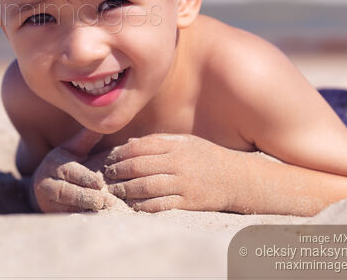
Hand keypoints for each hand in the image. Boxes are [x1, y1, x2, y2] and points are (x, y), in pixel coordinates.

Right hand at [32, 127, 117, 212]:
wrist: (43, 187)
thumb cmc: (66, 163)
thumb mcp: (73, 149)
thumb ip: (86, 139)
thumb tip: (99, 125)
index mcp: (54, 164)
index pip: (69, 171)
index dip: (85, 177)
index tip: (100, 183)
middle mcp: (46, 183)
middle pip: (66, 192)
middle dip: (85, 197)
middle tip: (103, 201)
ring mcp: (46, 202)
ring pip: (64, 208)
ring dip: (82, 211)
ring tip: (100, 212)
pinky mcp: (50, 216)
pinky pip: (64, 219)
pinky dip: (77, 220)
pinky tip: (93, 221)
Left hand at [103, 133, 237, 212]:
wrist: (238, 179)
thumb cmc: (207, 157)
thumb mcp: (185, 142)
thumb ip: (157, 141)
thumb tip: (128, 144)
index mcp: (176, 144)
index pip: (139, 147)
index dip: (120, 153)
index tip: (110, 159)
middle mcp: (178, 162)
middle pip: (139, 166)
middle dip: (118, 172)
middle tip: (108, 176)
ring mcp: (184, 183)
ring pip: (146, 186)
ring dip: (126, 189)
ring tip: (116, 191)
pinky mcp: (189, 202)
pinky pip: (161, 205)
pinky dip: (144, 206)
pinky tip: (134, 205)